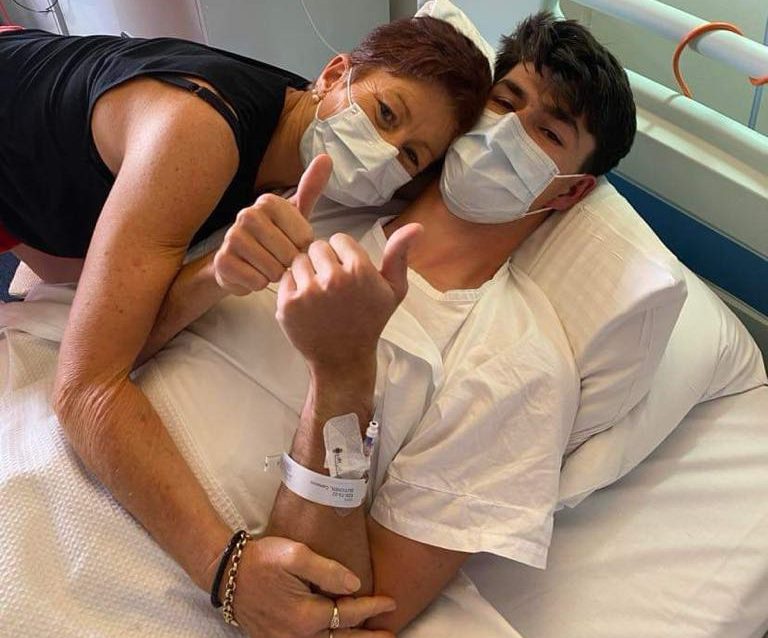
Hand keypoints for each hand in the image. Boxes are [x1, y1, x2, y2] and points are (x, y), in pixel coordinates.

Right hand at [213, 155, 331, 294]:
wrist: (240, 263)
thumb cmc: (275, 237)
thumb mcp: (296, 214)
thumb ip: (311, 188)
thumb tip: (326, 157)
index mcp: (268, 201)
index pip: (304, 237)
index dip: (302, 248)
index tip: (292, 244)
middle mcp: (247, 214)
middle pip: (289, 254)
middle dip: (289, 263)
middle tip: (279, 259)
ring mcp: (232, 237)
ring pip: (273, 269)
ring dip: (275, 274)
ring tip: (267, 266)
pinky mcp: (222, 261)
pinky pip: (257, 281)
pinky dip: (260, 284)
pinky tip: (253, 274)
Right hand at [218, 537, 395, 637]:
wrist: (226, 573)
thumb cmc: (261, 560)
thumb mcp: (295, 555)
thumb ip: (327, 570)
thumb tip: (355, 584)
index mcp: (305, 615)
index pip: (349, 613)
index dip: (372, 607)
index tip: (390, 602)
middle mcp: (297, 636)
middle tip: (390, 635)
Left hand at [275, 223, 422, 372]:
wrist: (344, 359)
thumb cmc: (370, 321)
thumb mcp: (394, 290)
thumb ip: (400, 254)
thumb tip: (417, 225)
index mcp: (360, 270)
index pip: (339, 239)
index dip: (343, 255)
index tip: (348, 274)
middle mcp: (333, 279)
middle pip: (317, 246)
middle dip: (324, 261)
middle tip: (333, 286)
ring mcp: (308, 292)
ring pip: (299, 260)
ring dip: (307, 272)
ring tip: (320, 294)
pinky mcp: (288, 304)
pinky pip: (285, 277)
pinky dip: (293, 287)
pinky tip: (307, 304)